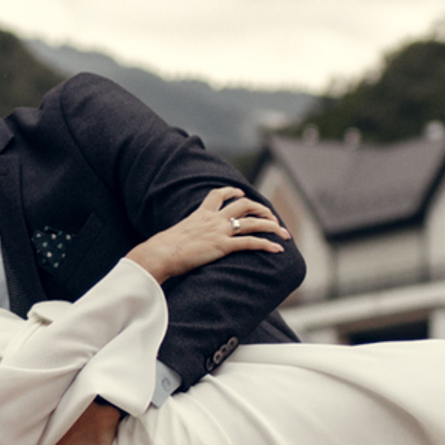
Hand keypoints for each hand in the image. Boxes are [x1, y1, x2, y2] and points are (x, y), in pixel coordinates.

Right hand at [127, 185, 284, 284]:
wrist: (160, 253)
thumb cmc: (161, 249)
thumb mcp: (173, 236)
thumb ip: (180, 237)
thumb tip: (172, 246)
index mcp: (200, 214)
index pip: (218, 195)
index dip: (232, 191)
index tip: (241, 193)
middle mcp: (213, 219)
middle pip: (244, 205)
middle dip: (262, 209)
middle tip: (272, 217)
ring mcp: (219, 231)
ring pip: (253, 222)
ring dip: (272, 226)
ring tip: (284, 233)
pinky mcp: (223, 246)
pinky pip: (250, 242)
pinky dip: (267, 245)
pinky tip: (278, 249)